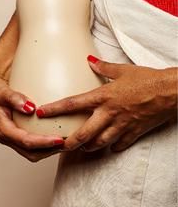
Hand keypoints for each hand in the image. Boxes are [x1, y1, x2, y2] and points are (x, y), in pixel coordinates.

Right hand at [0, 66, 66, 161]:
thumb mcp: (1, 91)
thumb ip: (14, 98)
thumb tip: (29, 107)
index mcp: (3, 129)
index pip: (26, 141)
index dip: (43, 142)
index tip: (59, 139)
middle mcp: (8, 137)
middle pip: (31, 152)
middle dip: (50, 151)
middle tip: (68, 143)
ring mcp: (13, 137)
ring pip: (33, 152)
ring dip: (49, 150)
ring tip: (66, 142)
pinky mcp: (18, 134)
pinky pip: (33, 144)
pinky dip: (45, 143)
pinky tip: (56, 135)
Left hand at [35, 55, 177, 152]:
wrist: (169, 92)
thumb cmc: (146, 78)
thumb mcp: (122, 69)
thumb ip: (103, 66)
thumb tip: (88, 59)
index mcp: (103, 96)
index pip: (73, 103)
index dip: (55, 109)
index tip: (41, 112)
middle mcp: (110, 113)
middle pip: (84, 133)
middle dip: (70, 141)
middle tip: (58, 144)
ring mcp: (122, 126)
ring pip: (100, 143)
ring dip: (88, 146)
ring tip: (80, 147)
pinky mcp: (134, 133)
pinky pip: (119, 145)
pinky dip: (111, 147)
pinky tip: (107, 147)